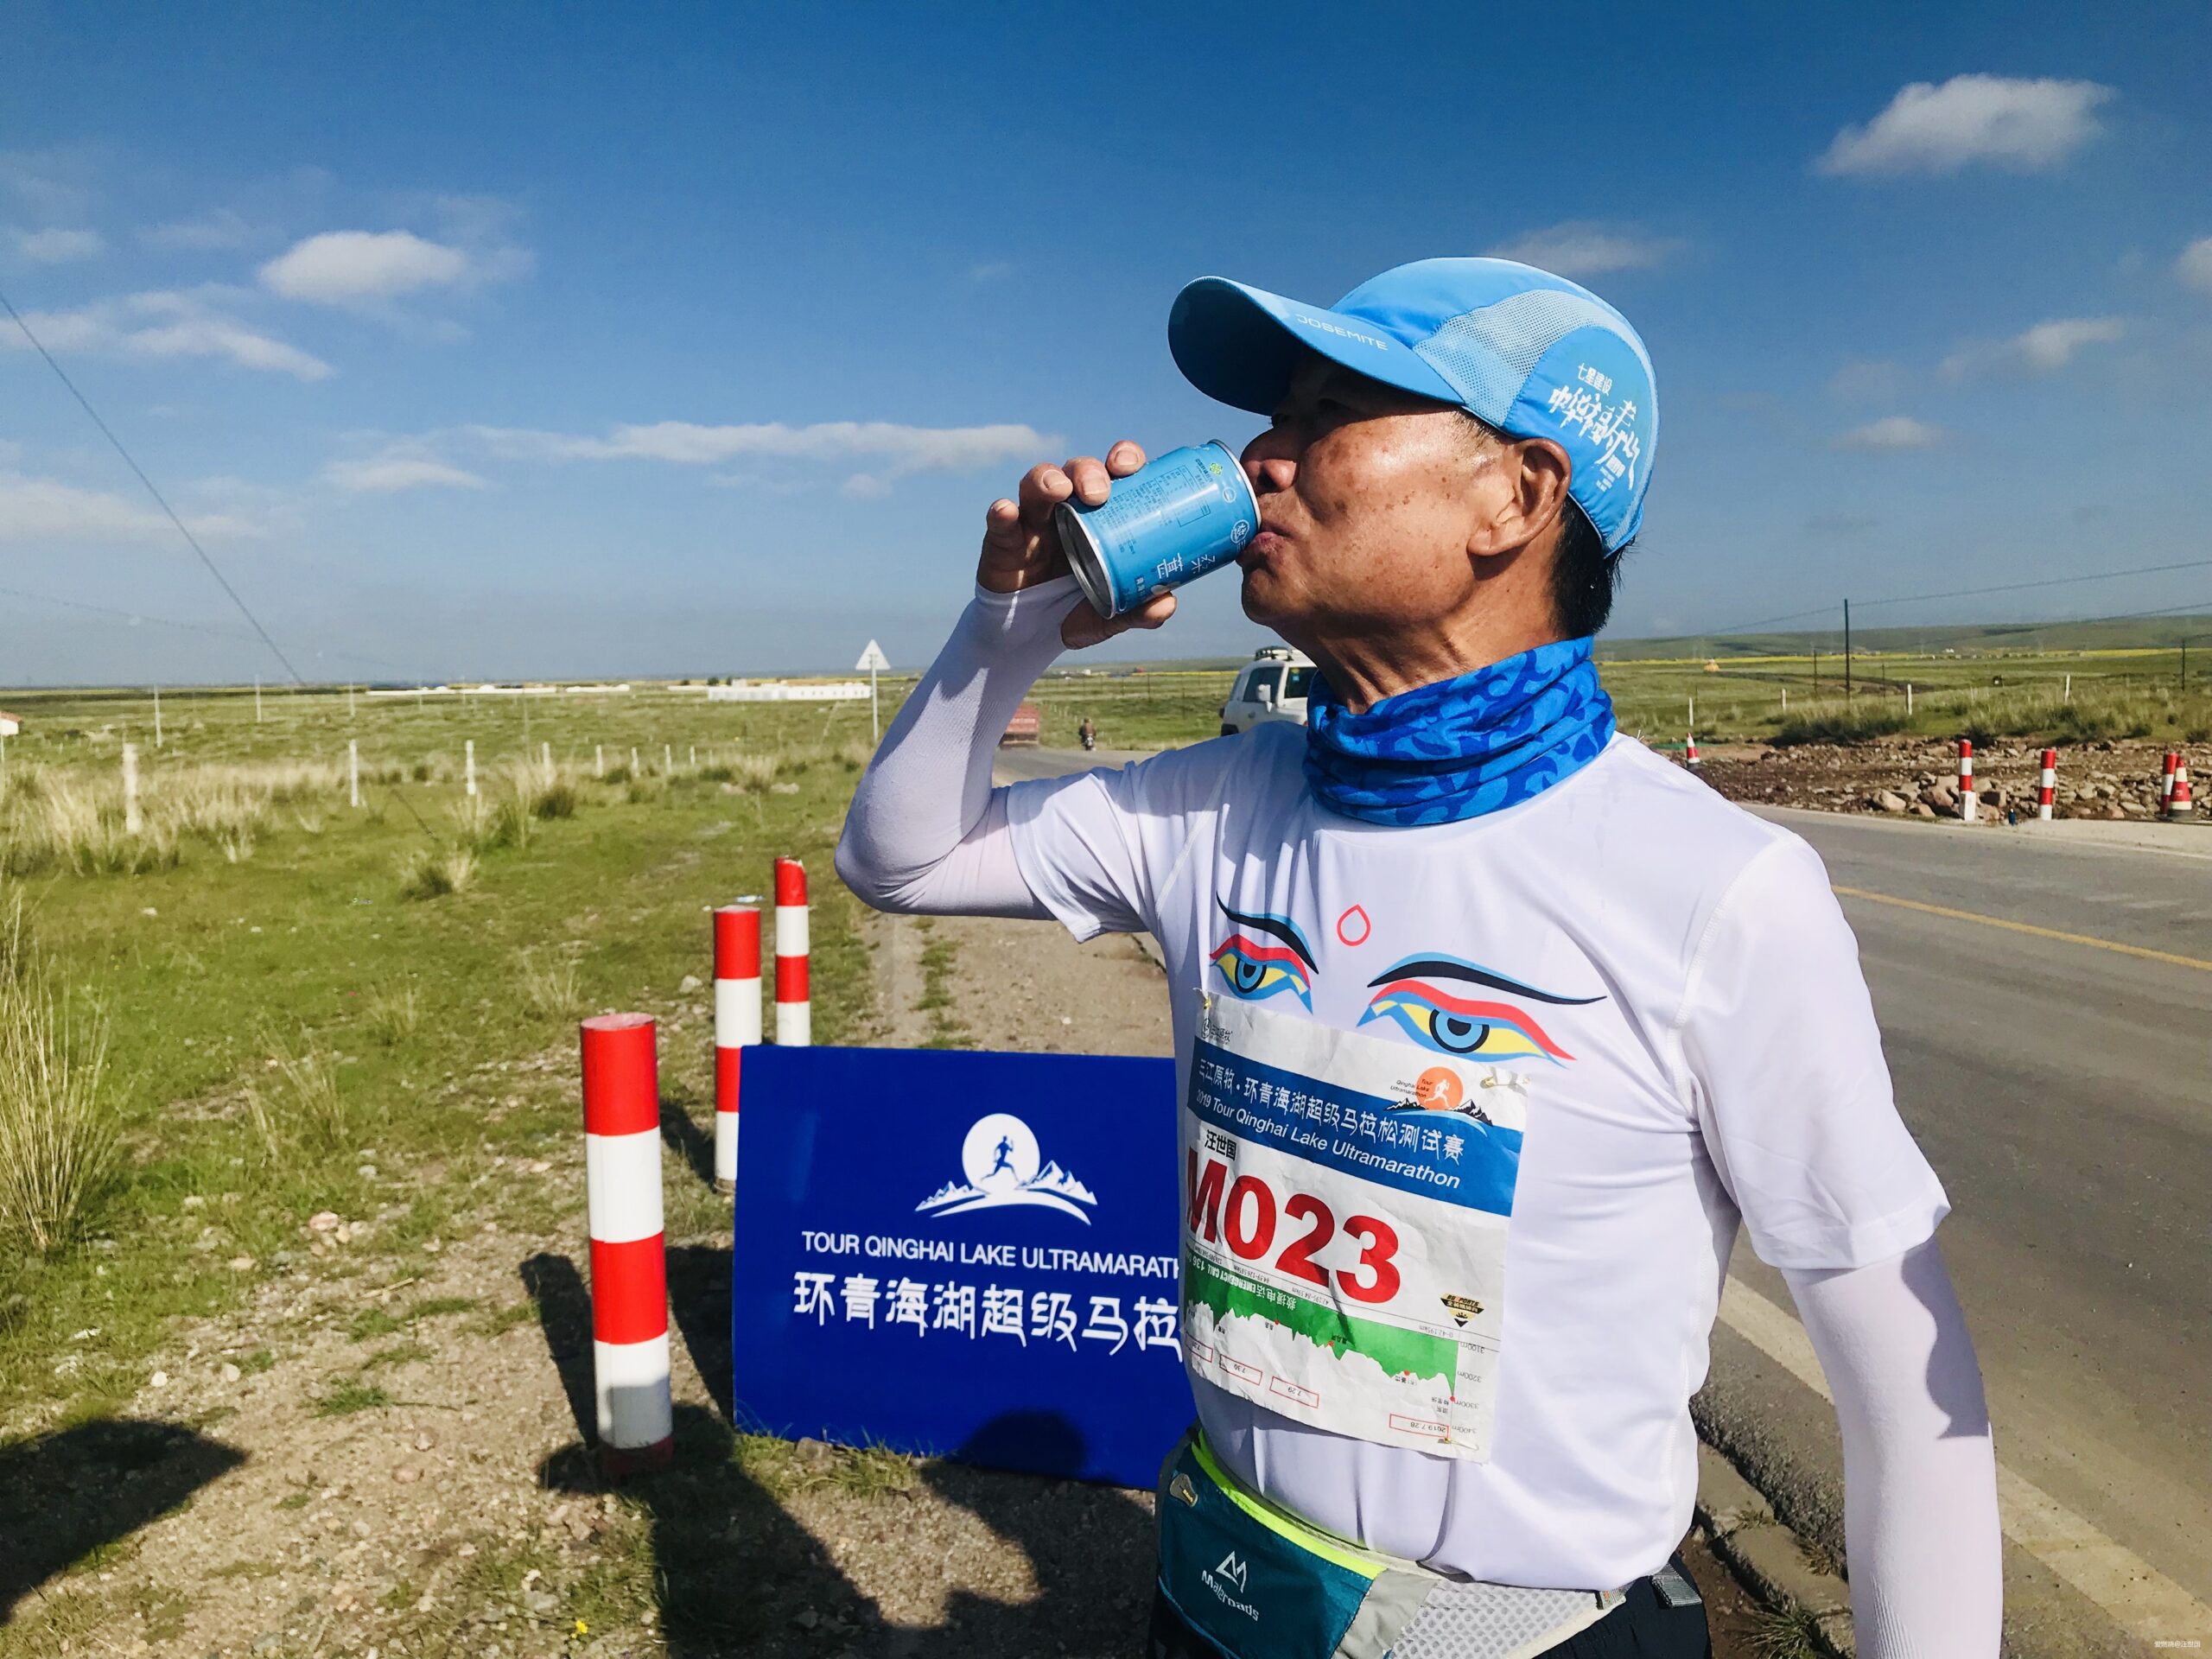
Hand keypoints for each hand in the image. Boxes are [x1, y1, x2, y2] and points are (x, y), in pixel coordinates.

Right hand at [978, 441, 1178, 648]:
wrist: (1030, 636)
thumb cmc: (1075, 608)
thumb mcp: (1109, 614)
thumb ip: (1137, 609)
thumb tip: (1166, 603)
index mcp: (1100, 516)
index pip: (1115, 474)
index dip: (1124, 459)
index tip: (1130, 465)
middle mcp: (1067, 509)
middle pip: (1077, 471)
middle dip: (1088, 471)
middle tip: (1098, 493)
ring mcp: (1033, 520)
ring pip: (1037, 483)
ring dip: (1048, 478)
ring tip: (1058, 490)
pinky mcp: (1003, 539)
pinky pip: (999, 521)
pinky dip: (1001, 513)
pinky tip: (1006, 511)